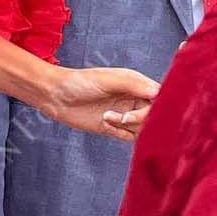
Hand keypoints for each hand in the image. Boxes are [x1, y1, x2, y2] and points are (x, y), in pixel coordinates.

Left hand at [40, 67, 158, 141]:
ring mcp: (124, 114)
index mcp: (136, 84)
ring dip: (128, 126)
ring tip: (107, 117)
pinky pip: (128, 136)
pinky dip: (120, 133)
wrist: (56, 96)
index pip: (160, 97)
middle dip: (141, 119)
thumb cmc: (80, 82)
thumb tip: (159, 93)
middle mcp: (133, 99)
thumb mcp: (109, 80)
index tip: (149, 111)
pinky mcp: (113, 128)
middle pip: (153, 116)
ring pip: (142, 128)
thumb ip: (135, 86)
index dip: (159, 106)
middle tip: (124, 117)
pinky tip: (104, 121)